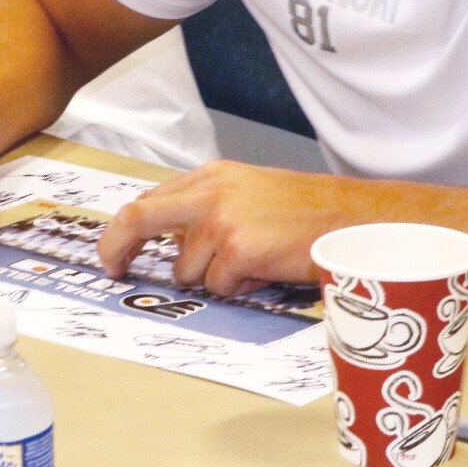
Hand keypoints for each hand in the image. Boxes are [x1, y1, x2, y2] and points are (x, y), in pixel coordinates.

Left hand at [98, 160, 370, 295]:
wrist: (353, 219)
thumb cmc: (306, 212)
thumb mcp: (248, 194)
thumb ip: (207, 210)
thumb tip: (172, 245)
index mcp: (210, 177)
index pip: (148, 201)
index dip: (124, 230)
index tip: (114, 252)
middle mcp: (210, 193)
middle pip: (138, 218)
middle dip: (117, 246)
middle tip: (113, 269)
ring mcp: (222, 221)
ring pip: (187, 270)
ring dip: (213, 279)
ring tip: (253, 264)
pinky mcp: (239, 249)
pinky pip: (219, 287)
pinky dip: (239, 289)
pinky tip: (265, 272)